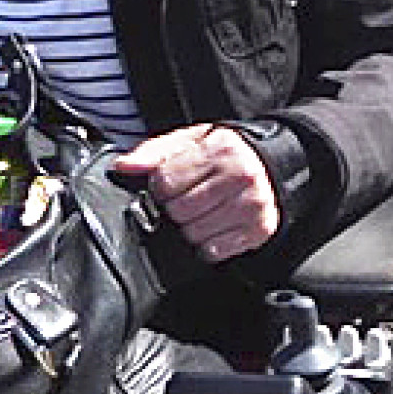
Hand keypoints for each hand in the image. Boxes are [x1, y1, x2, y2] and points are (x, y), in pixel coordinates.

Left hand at [112, 125, 279, 260]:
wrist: (268, 166)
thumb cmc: (223, 155)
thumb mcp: (189, 143)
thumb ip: (154, 153)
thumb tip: (124, 166)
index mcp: (222, 149)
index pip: (166, 182)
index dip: (160, 187)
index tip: (170, 185)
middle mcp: (243, 176)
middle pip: (180, 211)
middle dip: (175, 208)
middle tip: (187, 199)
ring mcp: (253, 205)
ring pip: (195, 234)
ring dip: (190, 228)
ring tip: (201, 212)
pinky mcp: (259, 230)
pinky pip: (214, 251)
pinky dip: (208, 244)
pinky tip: (214, 226)